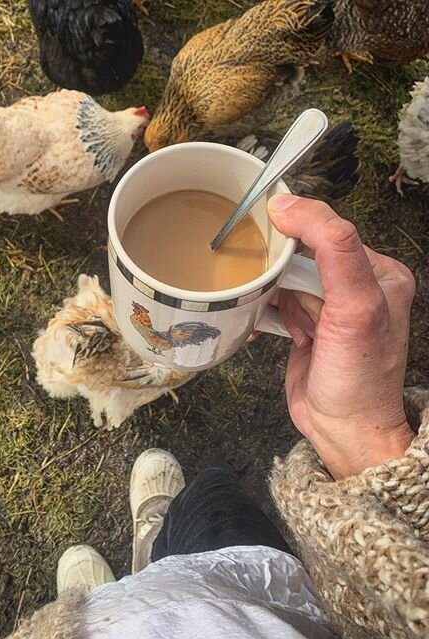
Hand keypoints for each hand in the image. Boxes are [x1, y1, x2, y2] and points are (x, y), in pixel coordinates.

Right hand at [268, 195, 414, 478]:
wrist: (342, 429)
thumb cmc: (357, 374)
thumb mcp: (355, 305)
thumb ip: (334, 247)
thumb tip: (289, 205)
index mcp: (377, 272)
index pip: (330, 231)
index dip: (296, 229)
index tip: (264, 227)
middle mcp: (354, 286)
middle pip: (302, 255)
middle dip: (283, 272)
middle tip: (285, 297)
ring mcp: (327, 307)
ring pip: (284, 278)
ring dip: (273, 295)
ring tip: (290, 326)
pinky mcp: (305, 326)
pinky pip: (276, 303)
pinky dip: (265, 311)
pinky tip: (264, 324)